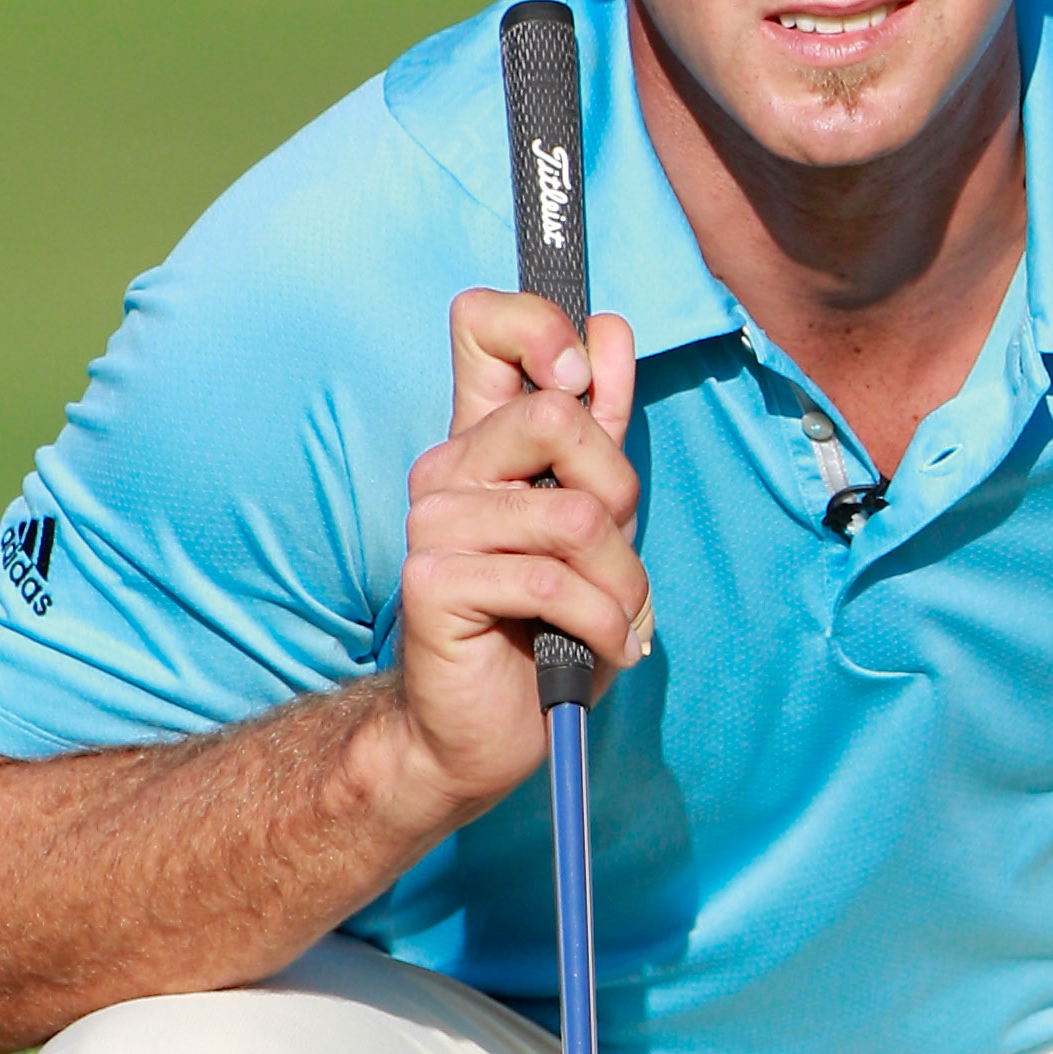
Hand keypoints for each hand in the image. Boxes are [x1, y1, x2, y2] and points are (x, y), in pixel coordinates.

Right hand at [371, 288, 649, 833]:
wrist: (489, 728)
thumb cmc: (548, 624)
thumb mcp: (595, 519)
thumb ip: (601, 428)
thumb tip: (612, 329)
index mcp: (482, 440)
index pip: (483, 325)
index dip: (541, 329)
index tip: (580, 377)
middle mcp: (448, 469)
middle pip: (557, 418)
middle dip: (619, 493)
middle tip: (613, 553)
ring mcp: (432, 523)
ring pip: (574, 516)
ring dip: (621, 582)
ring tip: (614, 617)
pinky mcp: (432, 582)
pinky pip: (552, 582)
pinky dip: (600, 623)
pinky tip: (599, 648)